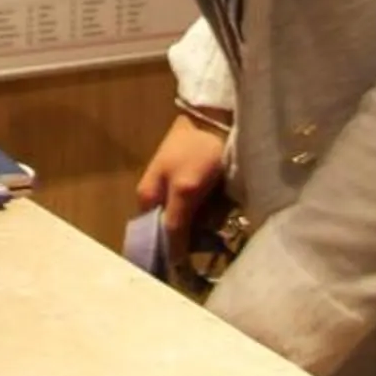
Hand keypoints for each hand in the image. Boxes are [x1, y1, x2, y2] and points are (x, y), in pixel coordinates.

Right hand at [136, 114, 228, 248]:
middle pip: (178, 230)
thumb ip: (175, 224)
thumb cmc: (198, 151)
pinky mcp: (199, 184)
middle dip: (198, 230)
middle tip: (213, 217)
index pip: (155, 238)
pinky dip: (219, 205)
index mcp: (147, 199)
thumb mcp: (185, 190)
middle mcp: (160, 197)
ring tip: (223, 202)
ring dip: (212, 217)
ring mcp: (180, 190)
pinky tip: (228, 195)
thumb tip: (169, 260)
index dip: (173, 251)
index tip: (192, 260)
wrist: (218, 115)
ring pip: (196, 220)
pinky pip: (208, 207)